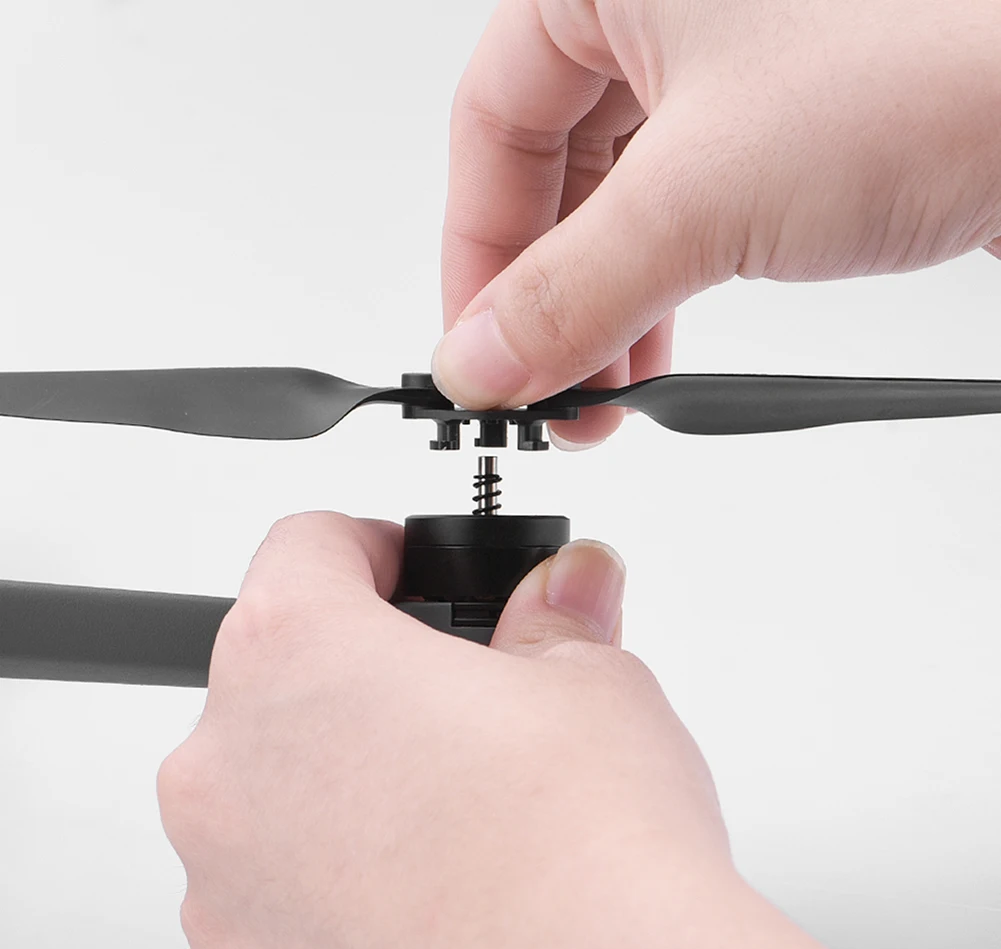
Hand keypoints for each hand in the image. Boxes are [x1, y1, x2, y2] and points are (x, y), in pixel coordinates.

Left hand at [127, 512, 897, 948]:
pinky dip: (280, 899)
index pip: (306, 546)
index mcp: (298, 653)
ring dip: (326, 781)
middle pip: (275, 672)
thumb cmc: (590, 852)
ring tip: (439, 811)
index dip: (371, 546)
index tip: (407, 569)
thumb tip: (568, 585)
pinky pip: (234, 917)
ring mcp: (222, 885)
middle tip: (448, 700)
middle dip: (359, 671)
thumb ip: (556, 618)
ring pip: (257, 791)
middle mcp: (229, 766)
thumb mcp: (592, 683)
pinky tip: (355, 899)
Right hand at [434, 0, 1000, 445]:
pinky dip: (664, 282)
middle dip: (547, 294)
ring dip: (605, 302)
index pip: (490, 124)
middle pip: (552, 165)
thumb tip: (479, 363)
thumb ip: (568, 292)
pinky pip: (687, 203)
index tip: (482, 352)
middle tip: (548, 389)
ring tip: (606, 392)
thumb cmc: (944, 52)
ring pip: (619, 194)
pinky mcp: (786, 110)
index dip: (476, 253)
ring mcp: (731, 54)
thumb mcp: (702, 194)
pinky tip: (660, 346)